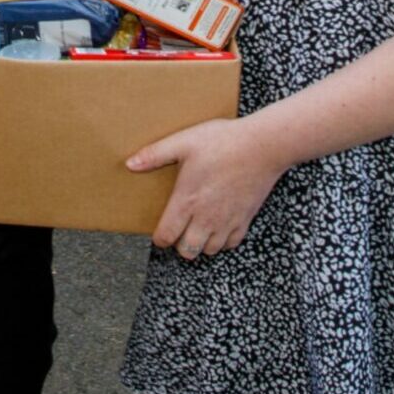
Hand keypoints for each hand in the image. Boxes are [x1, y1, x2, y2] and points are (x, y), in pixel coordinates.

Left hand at [130, 116, 285, 259]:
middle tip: (179, 228)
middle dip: (179, 244)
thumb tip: (130, 164)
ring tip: (198, 227)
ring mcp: (227, 221)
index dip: (159, 237)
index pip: (166, 236)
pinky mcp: (245, 220)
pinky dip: (223, 240)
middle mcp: (206, 218)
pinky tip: (219, 224)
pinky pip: (231, 244)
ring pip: (209, 251)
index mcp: (187, 201)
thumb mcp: (184, 141)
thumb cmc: (223, 142)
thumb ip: (155, 154)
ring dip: (200, 243)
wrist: (263, 146)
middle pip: (186, 251)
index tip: (160, 228)